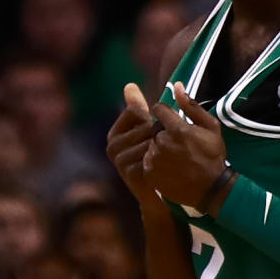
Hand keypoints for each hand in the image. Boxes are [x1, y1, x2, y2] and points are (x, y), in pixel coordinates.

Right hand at [107, 83, 157, 201]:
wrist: (160, 193)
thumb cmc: (156, 156)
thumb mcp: (146, 129)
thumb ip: (137, 108)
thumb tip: (129, 85)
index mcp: (115, 132)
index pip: (136, 111)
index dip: (153, 118)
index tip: (156, 132)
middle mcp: (113, 145)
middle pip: (146, 125)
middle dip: (161, 133)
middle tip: (164, 148)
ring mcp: (120, 160)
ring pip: (152, 139)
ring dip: (165, 146)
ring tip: (166, 157)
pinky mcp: (131, 173)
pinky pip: (154, 154)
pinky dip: (165, 158)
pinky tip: (166, 166)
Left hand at [143, 82, 228, 210]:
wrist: (211, 189)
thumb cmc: (214, 156)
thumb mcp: (211, 127)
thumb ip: (192, 106)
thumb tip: (177, 85)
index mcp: (177, 129)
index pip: (159, 110)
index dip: (166, 114)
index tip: (173, 122)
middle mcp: (162, 142)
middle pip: (154, 129)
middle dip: (164, 133)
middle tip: (179, 145)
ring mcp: (154, 159)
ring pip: (151, 145)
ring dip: (159, 148)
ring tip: (176, 158)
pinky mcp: (149, 172)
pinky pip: (148, 160)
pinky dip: (156, 162)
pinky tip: (170, 167)